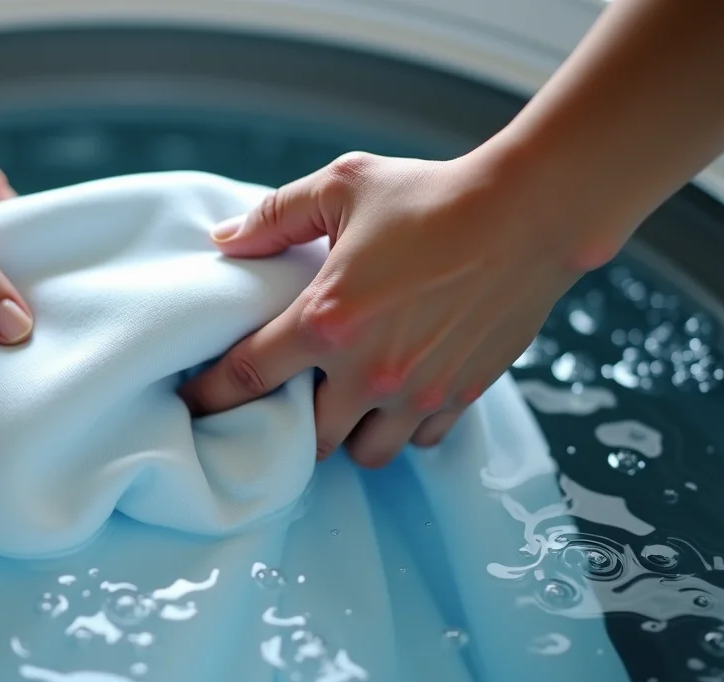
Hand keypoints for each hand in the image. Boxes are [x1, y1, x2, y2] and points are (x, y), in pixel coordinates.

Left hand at [179, 150, 621, 467]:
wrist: (530, 213)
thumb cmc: (432, 195)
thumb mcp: (343, 186)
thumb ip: (275, 216)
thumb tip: (223, 242)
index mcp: (326, 320)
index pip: (245, 376)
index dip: (210, 395)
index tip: (193, 405)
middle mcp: (367, 371)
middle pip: (306, 437)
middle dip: (292, 421)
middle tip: (293, 394)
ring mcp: (417, 393)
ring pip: (364, 454)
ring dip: (349, 433)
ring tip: (349, 399)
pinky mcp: (459, 398)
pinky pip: (418, 441)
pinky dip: (403, 426)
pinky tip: (400, 390)